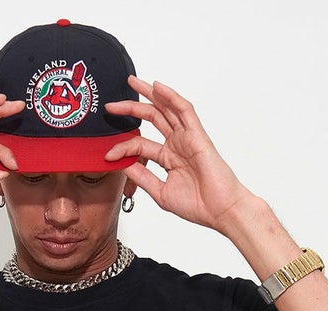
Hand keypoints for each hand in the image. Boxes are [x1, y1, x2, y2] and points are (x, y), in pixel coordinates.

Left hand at [105, 77, 253, 234]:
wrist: (219, 210)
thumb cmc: (197, 205)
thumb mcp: (160, 192)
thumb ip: (142, 177)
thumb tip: (123, 166)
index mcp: (168, 158)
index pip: (140, 144)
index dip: (122, 147)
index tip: (108, 154)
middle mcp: (176, 144)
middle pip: (151, 118)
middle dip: (130, 109)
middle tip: (111, 105)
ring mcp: (186, 138)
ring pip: (166, 109)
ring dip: (149, 94)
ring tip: (132, 82)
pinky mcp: (197, 135)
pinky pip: (183, 110)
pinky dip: (170, 97)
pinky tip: (157, 87)